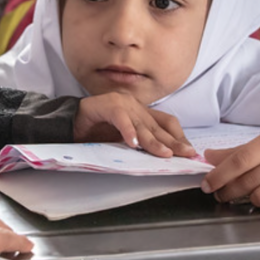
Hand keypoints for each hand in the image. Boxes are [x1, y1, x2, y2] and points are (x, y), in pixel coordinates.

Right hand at [74, 91, 194, 157]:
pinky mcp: (107, 106)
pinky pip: (121, 119)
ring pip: (142, 125)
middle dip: (173, 142)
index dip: (179, 136)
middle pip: (158, 126)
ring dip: (154, 141)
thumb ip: (141, 142)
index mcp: (141, 112)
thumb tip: (164, 156)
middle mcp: (135, 106)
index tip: (188, 151)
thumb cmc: (97, 131)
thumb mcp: (124, 139)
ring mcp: (122, 104)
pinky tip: (133, 143)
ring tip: (164, 154)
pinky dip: (127, 132)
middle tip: (186, 154)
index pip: (166, 123)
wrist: (70, 121)